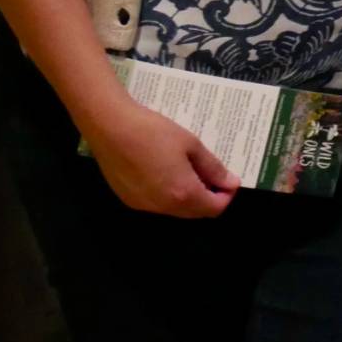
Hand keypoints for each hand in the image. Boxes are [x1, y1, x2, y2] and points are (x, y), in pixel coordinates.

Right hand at [81, 97, 237, 217]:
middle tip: (213, 174)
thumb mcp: (191, 145)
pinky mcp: (128, 200)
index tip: (230, 179)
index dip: (226, 196)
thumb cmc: (155, 132)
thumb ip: (213, 168)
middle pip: (195, 213)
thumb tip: (230, 183)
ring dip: (189, 197)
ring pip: (175, 210)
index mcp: (182, 194)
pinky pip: (157, 204)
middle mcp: (162, 207)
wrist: (111, 128)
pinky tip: (167, 172)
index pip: (213, 209)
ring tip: (191, 170)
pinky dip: (169, 195)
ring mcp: (143, 205)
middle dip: (209, 197)